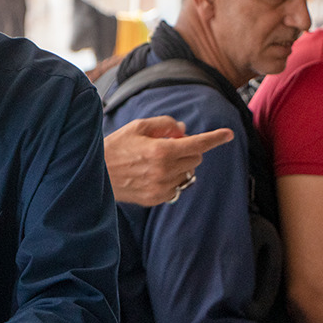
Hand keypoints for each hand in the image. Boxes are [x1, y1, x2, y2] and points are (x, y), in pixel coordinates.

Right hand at [104, 116, 233, 205]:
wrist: (94, 174)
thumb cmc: (114, 147)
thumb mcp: (137, 127)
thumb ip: (164, 124)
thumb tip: (183, 130)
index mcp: (161, 150)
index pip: (197, 144)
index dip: (215, 138)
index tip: (228, 134)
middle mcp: (164, 171)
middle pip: (195, 158)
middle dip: (188, 149)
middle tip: (169, 145)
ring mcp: (161, 187)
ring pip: (187, 173)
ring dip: (180, 165)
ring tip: (157, 161)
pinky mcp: (156, 198)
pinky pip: (177, 187)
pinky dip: (171, 179)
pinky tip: (153, 174)